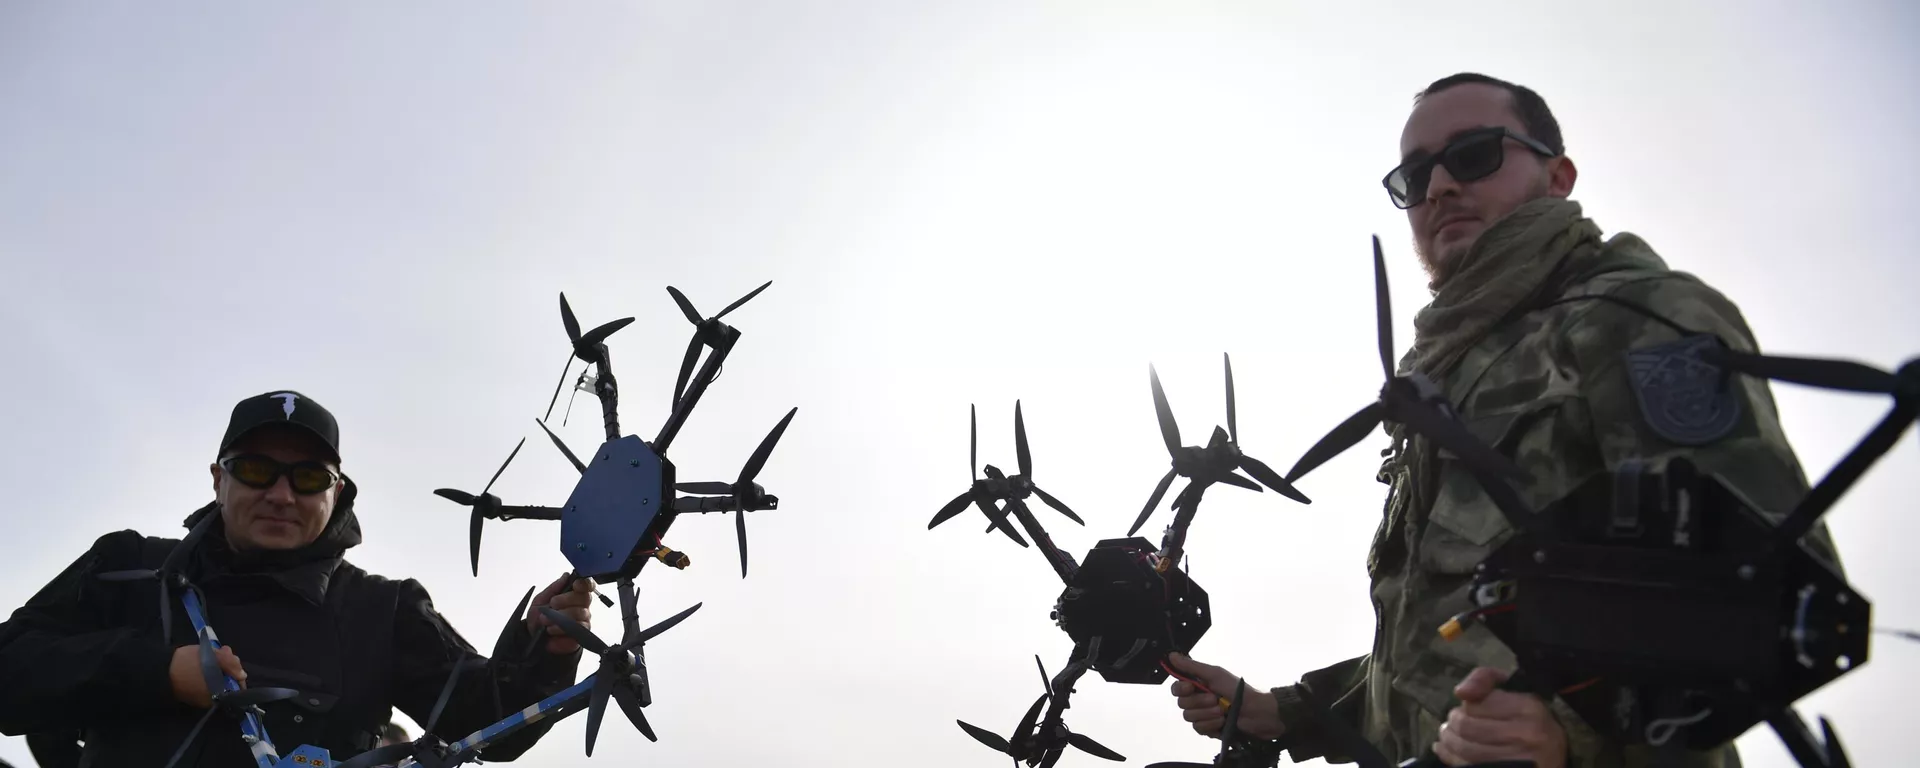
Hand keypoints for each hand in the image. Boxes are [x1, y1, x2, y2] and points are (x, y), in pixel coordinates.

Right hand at [169, 644, 245, 707]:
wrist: (159, 671)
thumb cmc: (187, 663)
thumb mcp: (213, 656)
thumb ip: (230, 665)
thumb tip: (242, 675)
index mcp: (219, 694)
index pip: (237, 686)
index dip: (237, 671)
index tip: (232, 660)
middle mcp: (213, 699)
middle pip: (229, 681)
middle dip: (229, 664)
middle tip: (223, 651)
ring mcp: (202, 697)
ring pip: (219, 679)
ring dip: (220, 665)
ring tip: (216, 652)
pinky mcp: (194, 693)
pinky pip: (208, 682)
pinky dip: (210, 671)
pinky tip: (208, 659)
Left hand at [525, 572, 596, 654]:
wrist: (533, 637)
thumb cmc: (539, 617)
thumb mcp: (541, 600)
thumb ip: (553, 588)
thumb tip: (566, 575)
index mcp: (574, 595)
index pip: (588, 585)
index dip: (585, 583)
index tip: (575, 585)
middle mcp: (582, 607)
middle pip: (585, 598)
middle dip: (566, 599)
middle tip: (552, 604)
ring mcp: (583, 621)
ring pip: (580, 613)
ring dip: (560, 616)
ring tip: (545, 620)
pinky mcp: (581, 635)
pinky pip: (577, 629)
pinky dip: (560, 628)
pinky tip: (551, 629)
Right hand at [1166, 653, 1284, 740]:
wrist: (1256, 713)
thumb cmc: (1237, 690)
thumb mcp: (1215, 674)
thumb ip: (1192, 667)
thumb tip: (1171, 655)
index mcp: (1198, 685)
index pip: (1176, 688)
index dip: (1181, 689)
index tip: (1191, 687)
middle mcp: (1198, 700)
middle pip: (1182, 704)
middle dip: (1200, 702)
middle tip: (1215, 699)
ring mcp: (1203, 715)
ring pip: (1190, 718)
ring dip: (1207, 714)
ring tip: (1222, 712)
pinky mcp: (1209, 729)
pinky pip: (1199, 729)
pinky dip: (1211, 725)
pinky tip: (1222, 722)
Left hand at [1434, 667, 1565, 767]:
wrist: (1554, 758)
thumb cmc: (1532, 721)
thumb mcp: (1517, 692)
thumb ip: (1485, 679)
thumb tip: (1461, 692)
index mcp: (1528, 708)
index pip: (1475, 704)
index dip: (1466, 706)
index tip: (1467, 708)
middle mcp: (1525, 734)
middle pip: (1467, 726)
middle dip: (1453, 723)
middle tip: (1453, 723)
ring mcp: (1516, 758)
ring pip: (1464, 747)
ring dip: (1449, 740)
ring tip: (1448, 736)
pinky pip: (1467, 765)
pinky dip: (1451, 756)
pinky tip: (1447, 750)